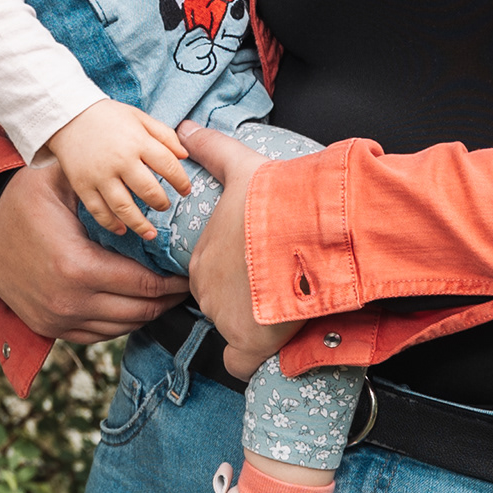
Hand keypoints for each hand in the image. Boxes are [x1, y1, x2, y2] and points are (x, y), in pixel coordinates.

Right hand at [0, 164, 186, 345]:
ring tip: (164, 294)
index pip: (144, 285)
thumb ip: (99, 183)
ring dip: (148, 313)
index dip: (173, 281)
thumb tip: (142, 176)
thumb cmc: (21, 203)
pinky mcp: (51, 328)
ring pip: (123, 327)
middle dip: (168, 299)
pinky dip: (122, 322)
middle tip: (185, 283)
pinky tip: (133, 304)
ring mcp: (59, 319)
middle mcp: (70, 301)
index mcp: (78, 266)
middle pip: (140, 311)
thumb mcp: (56, 182)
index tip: (188, 271)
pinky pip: (100, 334)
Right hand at [44, 98, 193, 241]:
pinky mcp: (82, 185)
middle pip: (149, 191)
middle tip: (164, 207)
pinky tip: (121, 229)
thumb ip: (164, 134)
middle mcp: (120, 160)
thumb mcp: (139, 117)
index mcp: (137, 141)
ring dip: (140, 224)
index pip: (168, 166)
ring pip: (124, 207)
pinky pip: (98, 210)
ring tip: (150, 233)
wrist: (67, 116)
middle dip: (161, 203)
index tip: (185, 190)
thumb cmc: (107, 116)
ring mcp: (100, 175)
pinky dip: (110, 223)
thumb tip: (185, 155)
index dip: (181, 181)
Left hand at [178, 122, 305, 378]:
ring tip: (288, 310)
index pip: (213, 274)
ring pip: (236, 329)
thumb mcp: (241, 166)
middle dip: (246, 301)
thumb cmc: (277, 198)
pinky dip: (253, 360)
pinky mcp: (249, 341)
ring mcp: (225, 317)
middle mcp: (206, 289)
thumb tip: (185, 128)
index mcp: (203, 255)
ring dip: (258, 325)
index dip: (239, 274)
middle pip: (222, 304)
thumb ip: (212, 149)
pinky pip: (241, 364)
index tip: (262, 270)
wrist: (307, 228)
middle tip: (279, 290)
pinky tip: (271, 350)